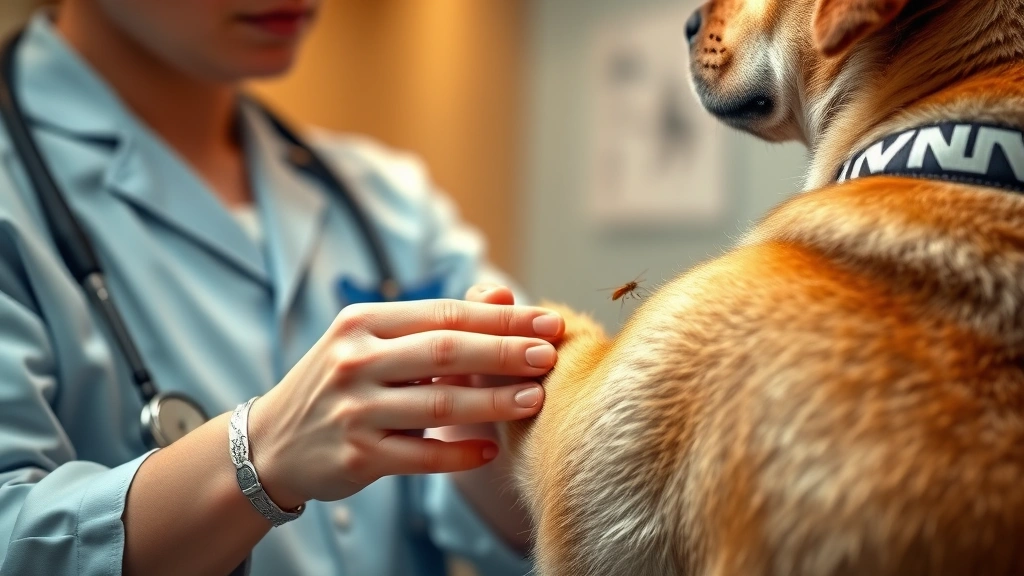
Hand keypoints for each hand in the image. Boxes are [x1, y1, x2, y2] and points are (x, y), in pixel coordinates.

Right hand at [246, 297, 563, 508]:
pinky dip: (461, 454)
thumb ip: (438, 320)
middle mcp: (354, 361)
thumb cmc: (341, 383)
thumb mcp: (375, 341)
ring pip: (439, 406)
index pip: (446, 314)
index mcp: (363, 323)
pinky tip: (492, 448)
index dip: (503, 317)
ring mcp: (354, 410)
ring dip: (494, 402)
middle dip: (506, 353)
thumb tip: (502, 292)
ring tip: (535, 399)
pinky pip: (422, 457)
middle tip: (550, 356)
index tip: (549, 321)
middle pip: (446, 353)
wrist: (273, 443)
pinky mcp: (357, 456)